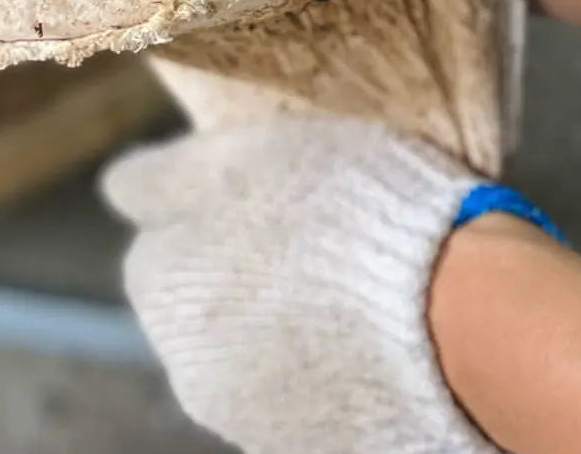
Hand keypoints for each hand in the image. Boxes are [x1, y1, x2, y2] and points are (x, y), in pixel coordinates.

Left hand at [102, 110, 494, 453]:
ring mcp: (256, 422)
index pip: (154, 245)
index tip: (254, 195)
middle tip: (310, 233)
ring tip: (354, 284)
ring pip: (252, 351)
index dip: (205, 212)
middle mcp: (192, 368)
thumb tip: (117, 189)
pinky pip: (306, 393)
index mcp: (163, 288)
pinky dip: (327, 366)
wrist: (463, 320)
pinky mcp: (318, 452)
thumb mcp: (239, 156)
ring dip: (283, 319)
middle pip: (200, 304)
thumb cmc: (347, 212)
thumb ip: (164, 179)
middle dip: (237, 271)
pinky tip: (377, 338)